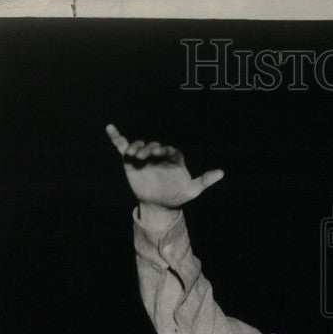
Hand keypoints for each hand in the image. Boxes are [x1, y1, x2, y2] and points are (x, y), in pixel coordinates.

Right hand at [106, 124, 223, 224]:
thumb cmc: (178, 195)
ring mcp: (145, 156)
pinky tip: (110, 128)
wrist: (160, 205)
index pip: (170, 151)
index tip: (162, 152)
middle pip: (153, 147)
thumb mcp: (192, 190)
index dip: (166, 150)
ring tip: (136, 154)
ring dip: (137, 148)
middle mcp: (159, 154)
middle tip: (149, 153)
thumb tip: (222, 173)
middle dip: (150, 149)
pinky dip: (116, 138)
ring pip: (139, 147)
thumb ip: (205, 181)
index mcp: (173, 158)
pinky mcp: (131, 161)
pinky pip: (123, 147)